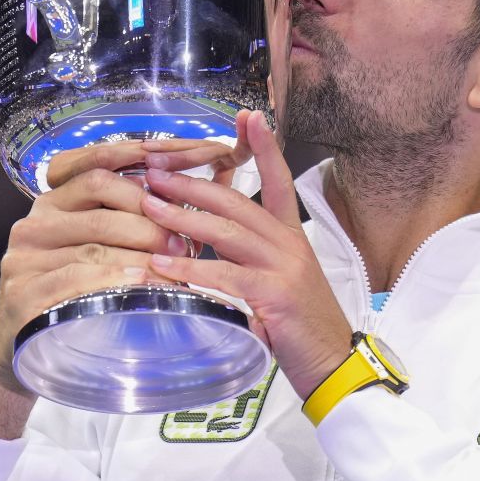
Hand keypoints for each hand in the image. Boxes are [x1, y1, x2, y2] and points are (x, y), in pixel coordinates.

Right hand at [0, 138, 227, 436]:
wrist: (33, 353)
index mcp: (58, 200)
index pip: (98, 161)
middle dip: (151, 210)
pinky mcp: (21, 293)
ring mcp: (24, 256)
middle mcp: (36, 219)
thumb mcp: (113, 251)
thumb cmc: (87, 296)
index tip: (192, 155)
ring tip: (177, 265)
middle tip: (187, 238)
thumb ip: (146, 219)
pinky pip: (73, 279)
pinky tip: (143, 284)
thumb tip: (216, 181)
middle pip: (100, 190)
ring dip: (142, 250)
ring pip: (93, 239)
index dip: (144, 152)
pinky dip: (113, 279)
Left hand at [140, 109, 353, 396]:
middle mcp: (289, 245)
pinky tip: (162, 266)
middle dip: (191, 183)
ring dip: (182, 217)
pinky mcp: (275, 295)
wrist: (333, 364)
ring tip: (147, 205)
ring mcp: (284, 268)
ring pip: (227, 232)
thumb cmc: (301, 326)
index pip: (279, 181)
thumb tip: (207, 245)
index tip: (248, 116)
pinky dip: (190, 270)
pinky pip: (225, 275)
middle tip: (152, 169)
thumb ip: (250, 259)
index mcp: (291, 238)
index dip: (264, 148)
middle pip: (236, 202)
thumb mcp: (280, 282)